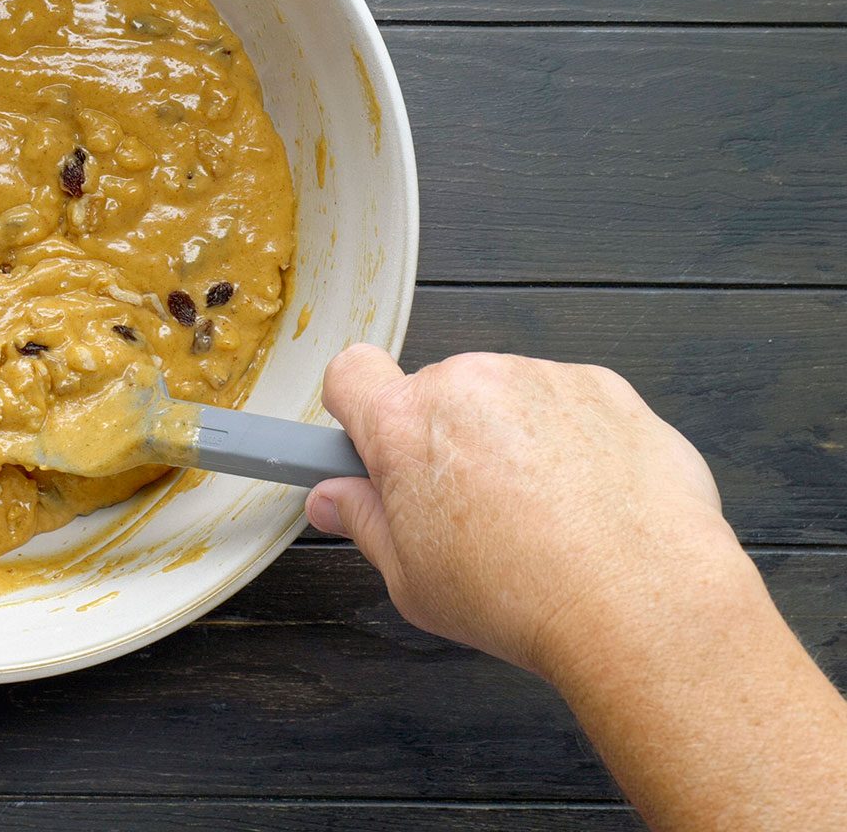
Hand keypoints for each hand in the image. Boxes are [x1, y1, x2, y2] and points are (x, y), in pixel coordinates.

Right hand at [306, 346, 740, 677]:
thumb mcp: (412, 581)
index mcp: (404, 424)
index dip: (358, 409)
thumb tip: (332, 499)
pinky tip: (589, 502)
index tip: (377, 448)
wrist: (641, 602)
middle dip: (445, 439)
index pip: (350, 373)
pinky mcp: (605, 387)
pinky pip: (569, 404)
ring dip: (511, 438)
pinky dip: (573, 440)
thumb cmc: (521, 598)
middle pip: (436, 393)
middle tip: (470, 511)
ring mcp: (541, 378)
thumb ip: (364, 525)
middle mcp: (469, 382)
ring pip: (506, 399)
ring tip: (544, 516)